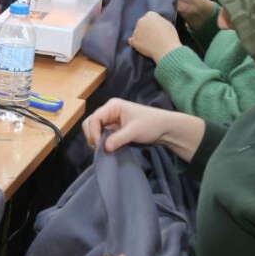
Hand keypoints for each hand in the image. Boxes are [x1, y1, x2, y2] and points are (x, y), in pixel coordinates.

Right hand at [82, 98, 203, 160]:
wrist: (165, 129)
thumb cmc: (152, 124)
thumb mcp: (134, 132)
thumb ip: (118, 139)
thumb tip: (104, 148)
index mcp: (113, 106)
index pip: (94, 119)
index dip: (93, 133)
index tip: (99, 146)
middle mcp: (109, 111)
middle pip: (90, 123)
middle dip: (92, 136)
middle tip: (100, 149)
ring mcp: (111, 120)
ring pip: (93, 129)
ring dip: (95, 140)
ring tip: (104, 149)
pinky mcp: (114, 129)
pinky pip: (101, 135)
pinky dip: (101, 142)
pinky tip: (107, 148)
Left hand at [128, 13, 180, 61]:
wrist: (167, 49)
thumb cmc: (170, 37)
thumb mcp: (167, 24)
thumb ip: (158, 21)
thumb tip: (154, 23)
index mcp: (150, 15)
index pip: (149, 16)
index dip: (153, 22)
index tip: (156, 28)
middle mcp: (141, 21)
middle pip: (142, 23)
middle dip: (146, 28)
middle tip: (153, 36)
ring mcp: (136, 31)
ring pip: (137, 32)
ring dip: (141, 36)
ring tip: (151, 43)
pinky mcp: (134, 41)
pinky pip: (132, 41)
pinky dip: (135, 43)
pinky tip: (141, 45)